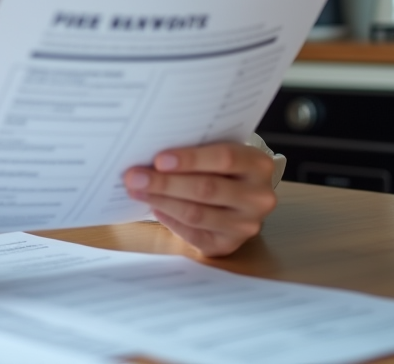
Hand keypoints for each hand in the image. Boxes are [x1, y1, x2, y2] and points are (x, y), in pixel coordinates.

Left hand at [123, 142, 275, 256]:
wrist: (242, 194)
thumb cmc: (222, 167)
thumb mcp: (219, 150)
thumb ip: (196, 149)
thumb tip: (151, 154)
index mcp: (258, 165)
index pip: (225, 158)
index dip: (190, 159)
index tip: (158, 159)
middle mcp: (258, 197)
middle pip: (207, 189)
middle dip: (165, 183)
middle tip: (134, 177)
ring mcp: (246, 224)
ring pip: (197, 214)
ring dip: (161, 201)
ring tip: (137, 190)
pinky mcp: (229, 244)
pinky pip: (193, 233)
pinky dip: (170, 219)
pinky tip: (154, 206)